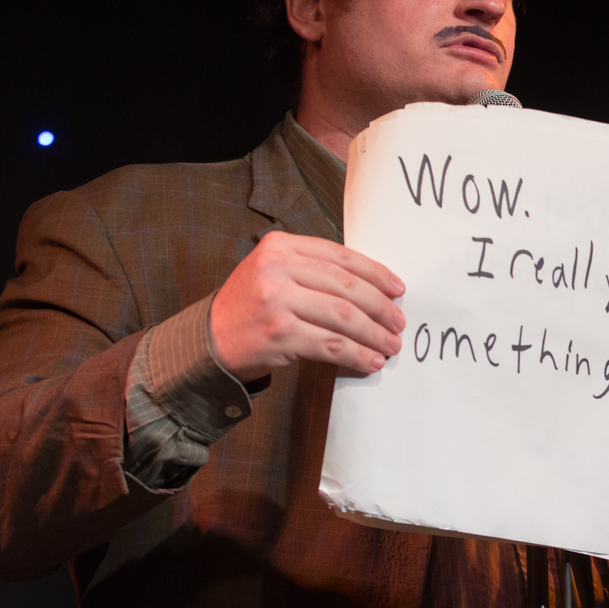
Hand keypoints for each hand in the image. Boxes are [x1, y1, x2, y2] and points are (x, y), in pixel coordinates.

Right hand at [209, 230, 405, 381]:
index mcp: (280, 246)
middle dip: (380, 307)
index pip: (340, 256)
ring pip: (343, 317)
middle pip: (346, 287)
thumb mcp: (274, 272)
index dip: (375, 273)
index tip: (398, 289)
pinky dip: (356, 355)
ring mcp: (276, 301)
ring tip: (391, 345)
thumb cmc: (252, 307)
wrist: (209, 341)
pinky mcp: (279, 334)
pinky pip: (331, 345)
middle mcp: (276, 268)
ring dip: (374, 334)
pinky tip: (371, 361)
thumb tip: (374, 286)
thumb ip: (314, 269)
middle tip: (399, 322)